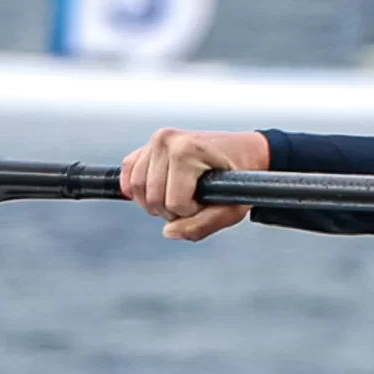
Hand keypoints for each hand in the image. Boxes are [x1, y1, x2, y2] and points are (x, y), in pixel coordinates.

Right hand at [119, 128, 271, 240]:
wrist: (245, 152)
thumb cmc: (241, 176)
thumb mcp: (232, 208)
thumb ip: (203, 225)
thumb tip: (169, 232)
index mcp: (187, 151)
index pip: (173, 202)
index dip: (190, 212)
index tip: (206, 202)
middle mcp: (166, 141)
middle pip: (152, 197)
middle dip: (171, 210)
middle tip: (192, 203)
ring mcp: (155, 141)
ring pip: (136, 188)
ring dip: (155, 203)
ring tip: (178, 197)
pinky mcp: (147, 146)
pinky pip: (128, 174)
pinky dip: (137, 190)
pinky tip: (156, 193)